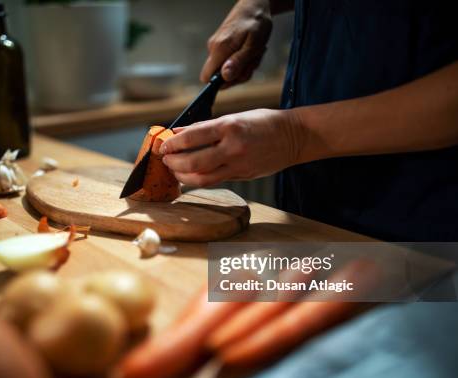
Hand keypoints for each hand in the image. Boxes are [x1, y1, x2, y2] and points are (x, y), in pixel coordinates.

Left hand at [160, 109, 300, 186]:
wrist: (294, 136)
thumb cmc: (264, 122)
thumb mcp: (234, 116)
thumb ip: (206, 127)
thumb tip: (180, 133)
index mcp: (229, 126)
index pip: (193, 137)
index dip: (173, 143)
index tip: (163, 145)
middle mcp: (232, 147)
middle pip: (194, 161)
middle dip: (174, 162)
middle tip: (165, 159)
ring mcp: (238, 164)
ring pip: (202, 178)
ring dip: (183, 175)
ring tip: (175, 170)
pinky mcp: (242, 176)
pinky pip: (215, 181)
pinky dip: (199, 179)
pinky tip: (190, 175)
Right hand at [201, 0, 272, 85]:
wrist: (254, 5)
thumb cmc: (256, 22)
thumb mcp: (253, 45)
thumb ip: (239, 61)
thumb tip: (225, 77)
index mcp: (219, 49)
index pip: (207, 77)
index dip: (221, 83)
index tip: (238, 75)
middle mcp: (214, 49)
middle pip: (220, 77)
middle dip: (239, 74)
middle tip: (252, 60)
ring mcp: (216, 48)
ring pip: (227, 70)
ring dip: (244, 66)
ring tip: (253, 52)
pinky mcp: (221, 47)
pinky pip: (229, 62)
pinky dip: (242, 60)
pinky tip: (250, 50)